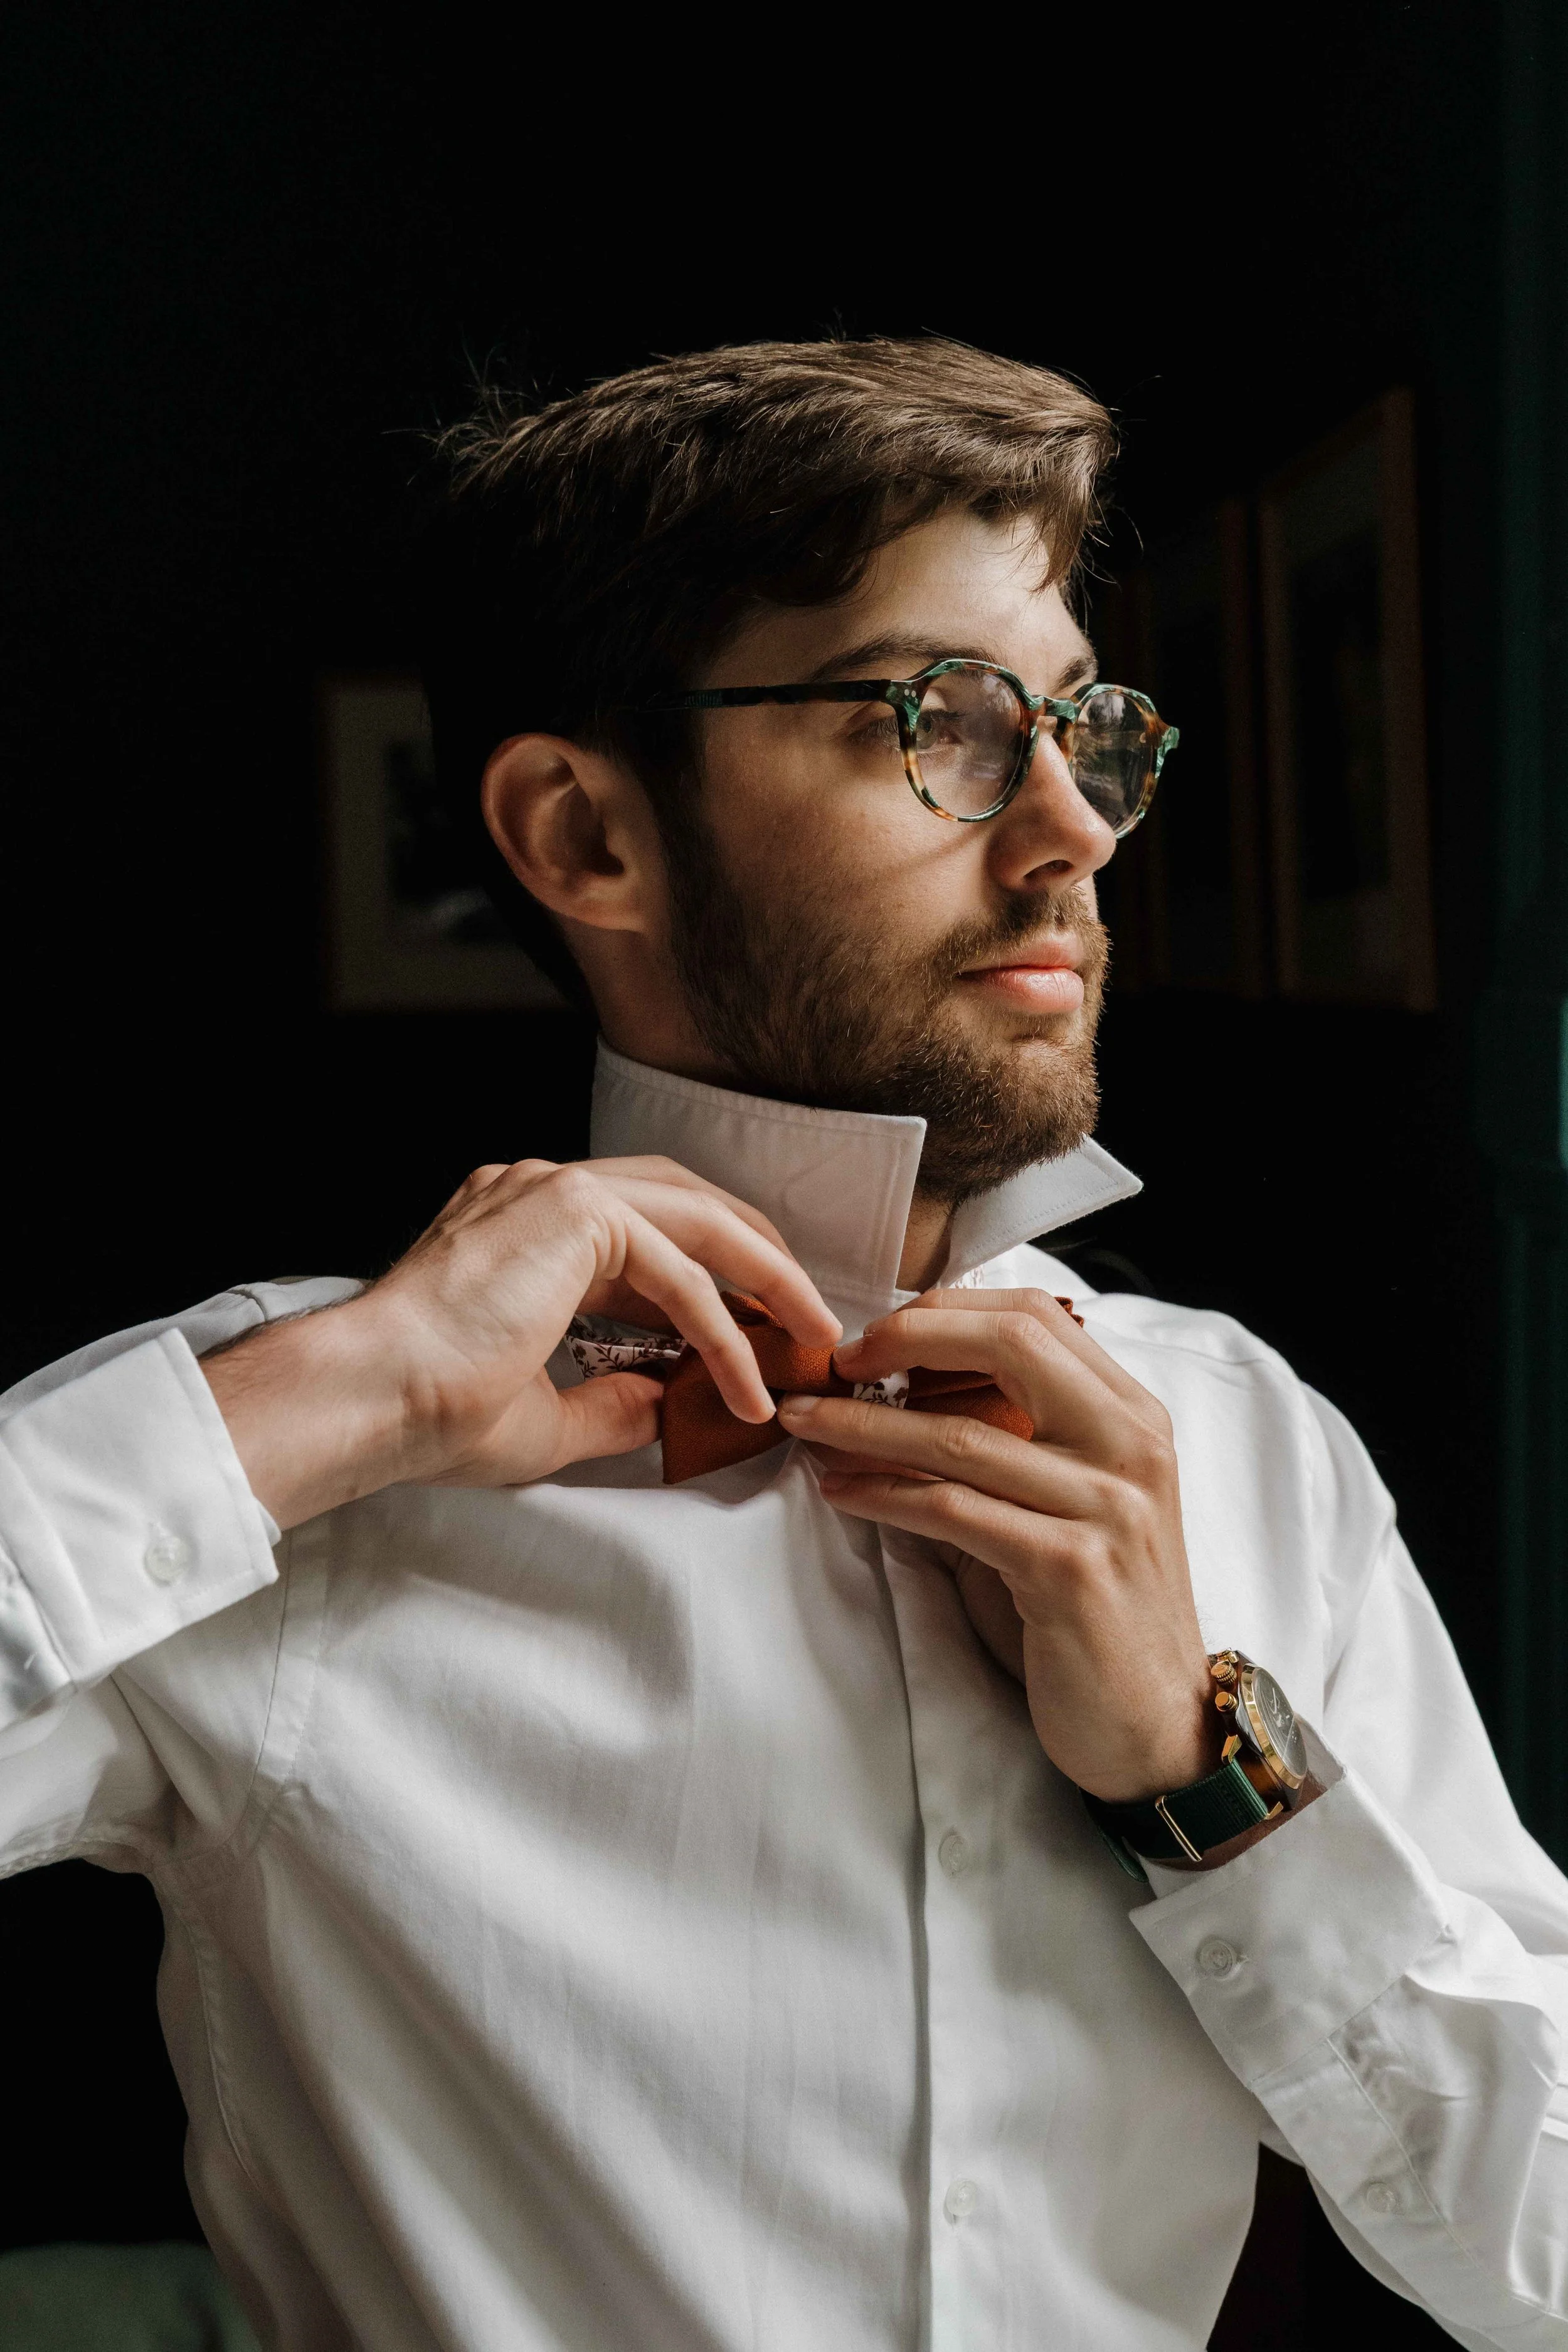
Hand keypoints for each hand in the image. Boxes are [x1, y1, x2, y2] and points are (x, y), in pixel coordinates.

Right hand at [203, 1157, 838, 1529]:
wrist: (369, 1398)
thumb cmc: (427, 1413)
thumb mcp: (541, 1415)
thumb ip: (609, 1399)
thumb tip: (665, 1403)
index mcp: (522, 1226)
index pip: (645, 1228)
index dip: (713, 1274)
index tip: (759, 1325)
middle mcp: (537, 1190)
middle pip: (685, 1201)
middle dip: (758, 1257)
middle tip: (808, 1318)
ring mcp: (552, 1189)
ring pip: (696, 1221)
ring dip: (765, 1277)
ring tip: (810, 1336)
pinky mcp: (570, 1211)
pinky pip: (678, 1271)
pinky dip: (723, 1329)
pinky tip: (746, 1383)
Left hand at [775, 1288, 1214, 1803]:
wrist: (1155, 1723)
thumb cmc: (1098, 1609)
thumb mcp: (1074, 1504)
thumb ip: (1019, 1440)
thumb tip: (903, 1387)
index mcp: (1133, 1416)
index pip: (1035, 1318)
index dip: (946, 1312)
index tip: (875, 1333)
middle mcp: (1130, 1447)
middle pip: (1008, 1346)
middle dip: (905, 1340)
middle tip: (834, 1363)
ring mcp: (1106, 1507)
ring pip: (960, 1437)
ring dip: (862, 1425)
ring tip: (803, 1423)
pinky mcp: (1069, 1570)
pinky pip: (952, 1512)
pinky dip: (882, 1495)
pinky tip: (837, 1491)